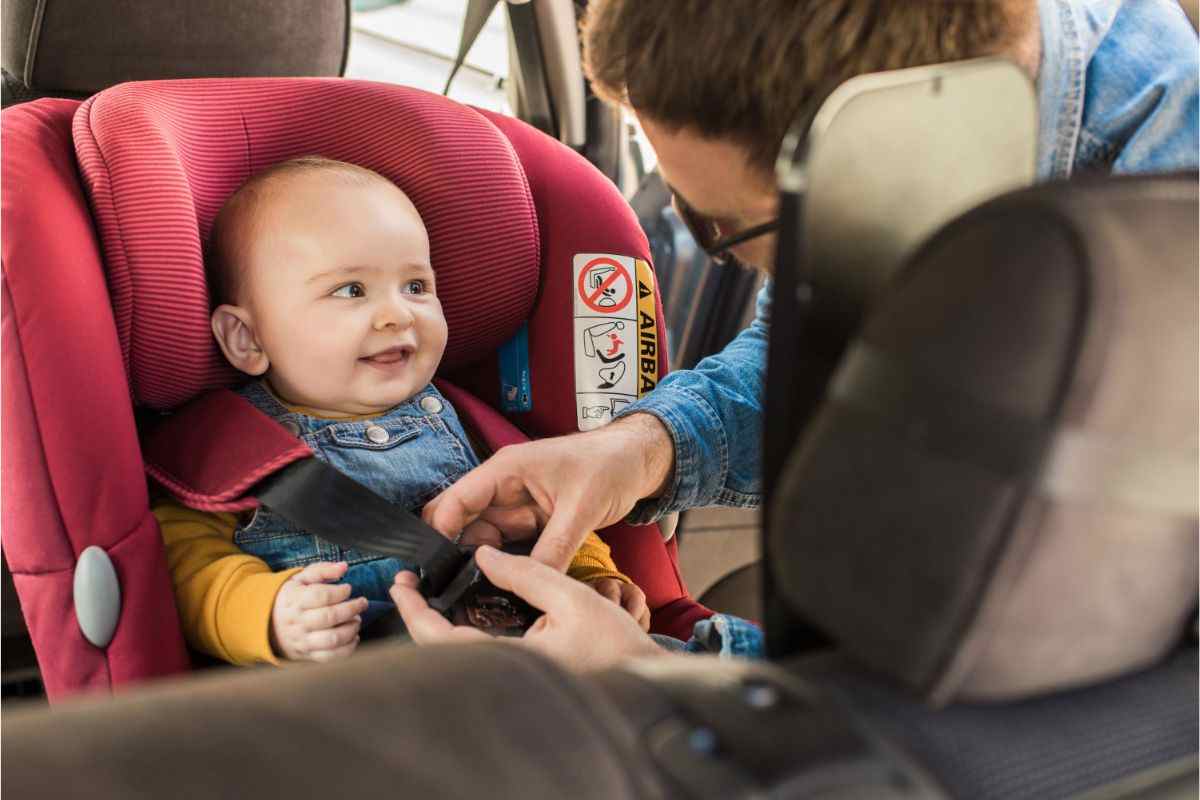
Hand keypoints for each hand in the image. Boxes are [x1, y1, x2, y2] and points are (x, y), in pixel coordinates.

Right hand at [270, 562, 368, 662]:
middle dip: (352, 609)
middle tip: (362, 603)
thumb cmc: (292, 598)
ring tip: (356, 619)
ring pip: (332, 639)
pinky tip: (353, 636)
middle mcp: (298, 622)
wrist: (268, 623)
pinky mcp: (308, 654)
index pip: (320, 596)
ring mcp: (303, 640)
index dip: (339, 592)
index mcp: (295, 600)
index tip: (348, 588)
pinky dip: (348, 648)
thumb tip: (343, 567)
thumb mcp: (301, 579)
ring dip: (351, 628)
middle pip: (329, 617)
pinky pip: (331, 656)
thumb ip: (322, 570)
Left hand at [390, 546, 665, 670]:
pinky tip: (464, 607)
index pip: (442, 640)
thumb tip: (484, 555)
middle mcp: (505, 674)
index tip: (401, 584)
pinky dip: (463, 630)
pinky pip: (479, 653)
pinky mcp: (521, 674)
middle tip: (409, 583)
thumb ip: (526, 573)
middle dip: (419, 615)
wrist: (644, 676)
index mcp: (512, 660)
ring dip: (439, 622)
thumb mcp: (572, 596)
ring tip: (431, 589)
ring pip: (459, 652)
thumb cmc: (615, 643)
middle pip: (442, 650)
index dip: (415, 611)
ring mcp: (512, 678)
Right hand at [422, 414, 674, 570]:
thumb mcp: (582, 509)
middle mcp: (504, 486)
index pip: (457, 500)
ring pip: (484, 537)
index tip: (436, 569)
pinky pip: (508, 544)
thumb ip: (554, 548)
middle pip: (462, 521)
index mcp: (506, 470)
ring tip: (480, 593)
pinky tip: (505, 584)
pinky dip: (505, 562)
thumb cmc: (610, 466)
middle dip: (456, 552)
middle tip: (455, 589)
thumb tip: (531, 583)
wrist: (637, 460)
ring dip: (483, 562)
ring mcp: (517, 503)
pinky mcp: (531, 519)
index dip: (441, 532)